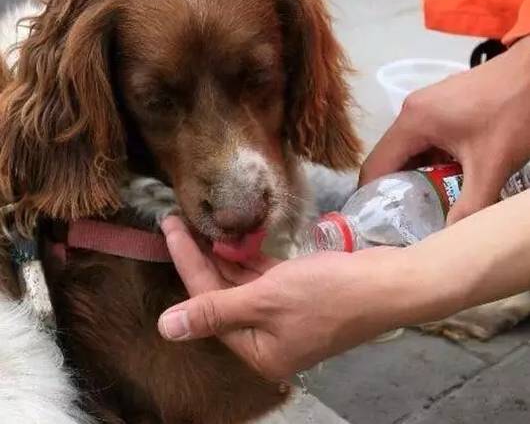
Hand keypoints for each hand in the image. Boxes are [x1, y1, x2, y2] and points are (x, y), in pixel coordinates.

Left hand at [157, 216, 417, 379]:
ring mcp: (284, 315)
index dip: (186, 262)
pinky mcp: (298, 294)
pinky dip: (249, 259)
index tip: (169, 227)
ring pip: (242, 284)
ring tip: (199, 225)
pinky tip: (232, 240)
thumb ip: (215, 310)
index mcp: (257, 350)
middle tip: (179, 221)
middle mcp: (267, 337)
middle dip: (201, 257)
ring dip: (223, 256)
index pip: (207, 302)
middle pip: (222, 293)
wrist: (388, 283)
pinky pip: (263, 277)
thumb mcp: (267, 300)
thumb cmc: (328, 293)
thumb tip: (165, 329)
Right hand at [360, 36, 529, 223]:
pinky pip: (423, 139)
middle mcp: (410, 112)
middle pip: (389, 158)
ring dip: (414, 175)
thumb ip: (470, 205)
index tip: (378, 221)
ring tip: (426, 202)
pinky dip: (429, 160)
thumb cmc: (513, 113)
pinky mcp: (438, 105)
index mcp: (412, 123)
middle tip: (405, 217)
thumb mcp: (492, 165)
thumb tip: (449, 237)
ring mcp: (424, 106)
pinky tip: (446, 176)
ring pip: (407, 149)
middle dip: (396, 189)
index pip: (376, 165)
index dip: (373, 196)